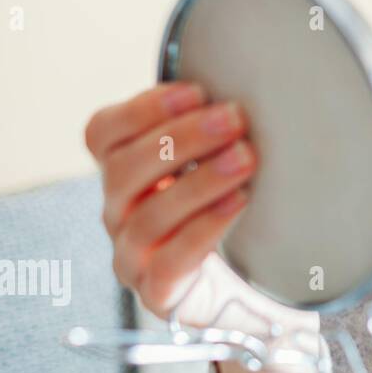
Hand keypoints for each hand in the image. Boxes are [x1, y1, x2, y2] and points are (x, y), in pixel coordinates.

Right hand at [85, 82, 322, 372]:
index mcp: (126, 173)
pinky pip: (169, 263)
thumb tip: (268, 78)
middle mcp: (120, 214)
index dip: (142, 109)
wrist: (258, 292)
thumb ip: (225, 127)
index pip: (103, 134)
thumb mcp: (228, 162)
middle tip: (233, 119)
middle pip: (122, 170)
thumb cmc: (239, 212)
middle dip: (181, 138)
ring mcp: (134, 257)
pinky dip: (203, 229)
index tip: (197, 90)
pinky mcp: (160, 294)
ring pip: (146, 216)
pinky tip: (238, 203)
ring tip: (245, 158)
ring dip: (199, 181)